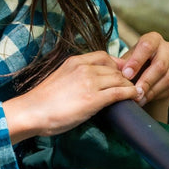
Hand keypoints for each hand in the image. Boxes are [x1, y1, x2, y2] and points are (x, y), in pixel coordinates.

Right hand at [4, 51, 139, 142]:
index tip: (122, 73)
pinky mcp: (94, 99)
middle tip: (132, 86)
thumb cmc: (42, 101)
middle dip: (126, 77)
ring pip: (120, 79)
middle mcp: (84, 68)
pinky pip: (120, 92)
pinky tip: (134, 98)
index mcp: (75, 61)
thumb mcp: (60, 78)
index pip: (103, 56)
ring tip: (135, 94)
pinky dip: (130, 94)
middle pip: (115, 68)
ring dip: (130, 86)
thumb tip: (87, 83)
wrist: (32, 111)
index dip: (117, 64)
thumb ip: (75, 76)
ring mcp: (89, 82)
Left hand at [115, 32, 168, 120]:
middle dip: (146, 81)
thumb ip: (119, 63)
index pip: (147, 46)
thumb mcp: (125, 62)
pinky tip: (148, 98)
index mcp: (153, 39)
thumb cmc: (133, 65)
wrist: (147, 76)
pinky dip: (160, 95)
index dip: (137, 61)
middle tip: (135, 92)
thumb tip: (111, 65)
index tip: (126, 75)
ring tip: (139, 99)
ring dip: (153, 91)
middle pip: (160, 65)